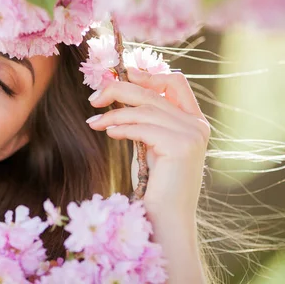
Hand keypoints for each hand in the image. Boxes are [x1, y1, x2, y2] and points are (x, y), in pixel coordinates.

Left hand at [85, 67, 209, 220]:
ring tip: (94, 123)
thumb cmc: (154, 181)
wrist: (165, 217)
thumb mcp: (149, 141)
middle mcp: (197, 124)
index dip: (146, 74)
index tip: (118, 75)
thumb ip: (143, 117)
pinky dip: (121, 127)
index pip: (175, 82)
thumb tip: (115, 89)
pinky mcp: (182, 146)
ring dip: (113, 113)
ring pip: (145, 109)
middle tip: (93, 98)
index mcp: (194, 120)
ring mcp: (193, 135)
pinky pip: (143, 127)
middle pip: (153, 92)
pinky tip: (107, 131)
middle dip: (119, 90)